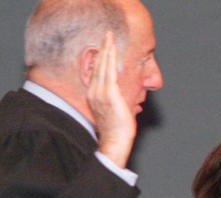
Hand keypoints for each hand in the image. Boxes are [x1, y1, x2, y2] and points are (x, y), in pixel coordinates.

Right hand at [87, 31, 135, 167]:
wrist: (115, 140)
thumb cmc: (117, 130)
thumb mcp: (114, 112)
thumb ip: (116, 102)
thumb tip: (125, 99)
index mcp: (94, 95)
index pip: (96, 72)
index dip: (100, 58)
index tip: (103, 46)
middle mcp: (95, 92)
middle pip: (97, 65)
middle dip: (102, 48)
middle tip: (106, 34)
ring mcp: (100, 92)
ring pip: (102, 65)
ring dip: (106, 49)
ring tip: (108, 36)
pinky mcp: (109, 93)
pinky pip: (109, 71)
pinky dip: (110, 58)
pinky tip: (111, 49)